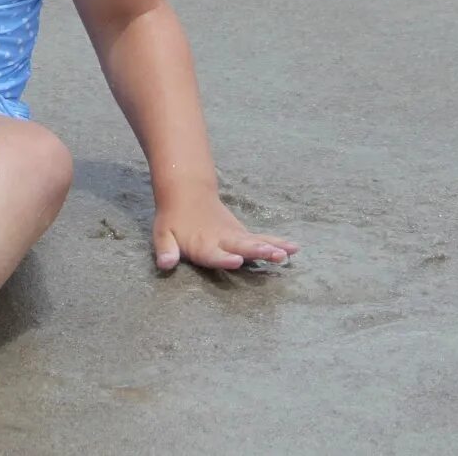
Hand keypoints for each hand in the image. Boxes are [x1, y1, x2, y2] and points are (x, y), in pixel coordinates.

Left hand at [153, 191, 298, 270]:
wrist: (186, 193)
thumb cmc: (173, 220)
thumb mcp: (162, 235)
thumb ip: (165, 250)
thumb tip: (165, 264)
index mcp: (202, 245)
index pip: (213, 254)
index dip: (223, 259)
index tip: (236, 261)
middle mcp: (221, 240)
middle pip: (240, 246)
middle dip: (257, 251)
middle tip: (274, 255)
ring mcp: (235, 236)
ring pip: (255, 241)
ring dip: (271, 247)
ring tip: (286, 254)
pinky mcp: (243, 234)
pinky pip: (262, 238)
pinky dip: (277, 242)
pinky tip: (294, 248)